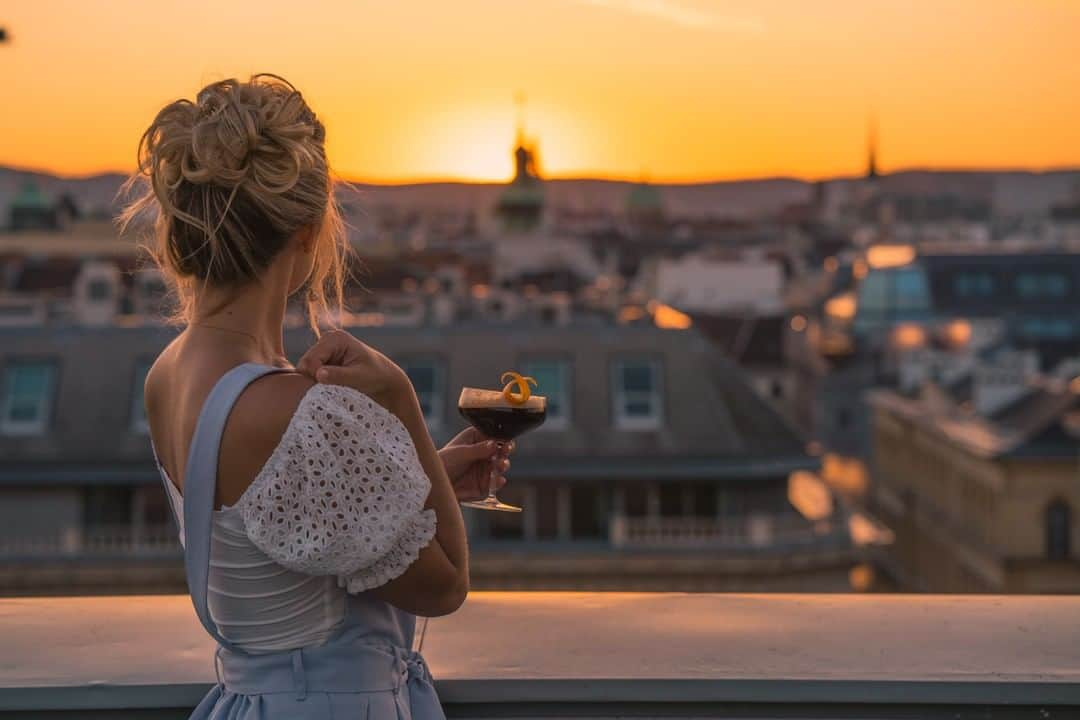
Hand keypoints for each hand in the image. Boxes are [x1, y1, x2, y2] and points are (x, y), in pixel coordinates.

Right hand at [296, 330, 411, 409]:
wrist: (384, 378)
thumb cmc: (375, 376)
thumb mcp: (359, 377)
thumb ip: (339, 375)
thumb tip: (319, 374)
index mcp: (335, 338)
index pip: (311, 360)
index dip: (316, 377)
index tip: (330, 389)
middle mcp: (326, 339)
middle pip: (305, 364)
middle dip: (314, 380)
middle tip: (331, 391)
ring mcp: (324, 349)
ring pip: (305, 371)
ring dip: (316, 383)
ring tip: (334, 389)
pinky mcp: (323, 359)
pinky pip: (310, 374)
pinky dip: (318, 383)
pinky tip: (331, 388)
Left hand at [439, 427, 513, 501]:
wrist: (433, 483)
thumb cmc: (442, 462)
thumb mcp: (460, 453)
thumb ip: (479, 449)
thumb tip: (494, 443)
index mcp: (476, 440)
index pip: (494, 436)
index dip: (502, 438)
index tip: (506, 441)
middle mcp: (482, 454)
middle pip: (500, 451)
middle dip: (505, 452)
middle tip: (506, 451)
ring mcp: (484, 470)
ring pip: (499, 467)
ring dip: (503, 465)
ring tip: (501, 465)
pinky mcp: (483, 485)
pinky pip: (494, 484)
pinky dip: (498, 482)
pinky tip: (499, 480)